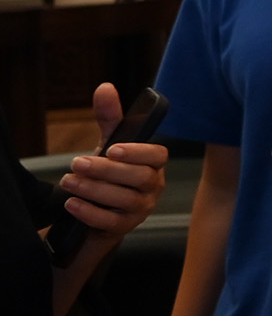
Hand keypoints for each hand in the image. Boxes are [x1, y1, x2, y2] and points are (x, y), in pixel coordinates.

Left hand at [56, 82, 169, 252]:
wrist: (96, 210)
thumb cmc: (108, 174)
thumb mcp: (109, 144)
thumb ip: (110, 118)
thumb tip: (105, 87)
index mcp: (153, 165)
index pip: (158, 156)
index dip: (137, 153)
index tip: (112, 148)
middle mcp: (152, 187)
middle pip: (141, 179)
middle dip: (107, 170)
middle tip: (77, 162)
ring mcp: (141, 209)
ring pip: (126, 200)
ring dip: (95, 190)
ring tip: (69, 181)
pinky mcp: (125, 227)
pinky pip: (112, 222)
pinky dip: (90, 212)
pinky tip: (72, 203)